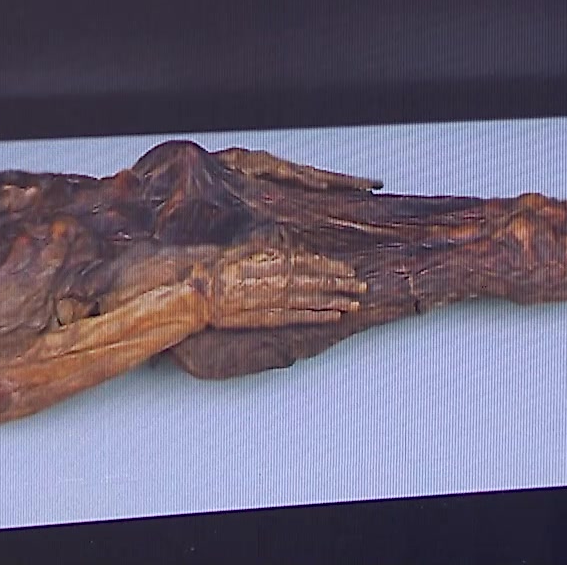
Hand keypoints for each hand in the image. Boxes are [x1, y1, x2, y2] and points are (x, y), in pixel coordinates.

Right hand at [202, 246, 364, 328]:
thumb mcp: (249, 248)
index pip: (314, 262)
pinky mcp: (271, 317)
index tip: (349, 269)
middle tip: (363, 286)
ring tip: (355, 302)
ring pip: (315, 299)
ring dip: (338, 300)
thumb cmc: (221, 266)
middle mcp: (283, 278)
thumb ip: (273, 250)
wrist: (203, 290)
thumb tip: (291, 250)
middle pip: (320, 281)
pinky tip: (335, 316)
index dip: (333, 266)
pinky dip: (320, 316)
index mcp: (278, 258)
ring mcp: (279, 299)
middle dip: (344, 284)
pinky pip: (301, 317)